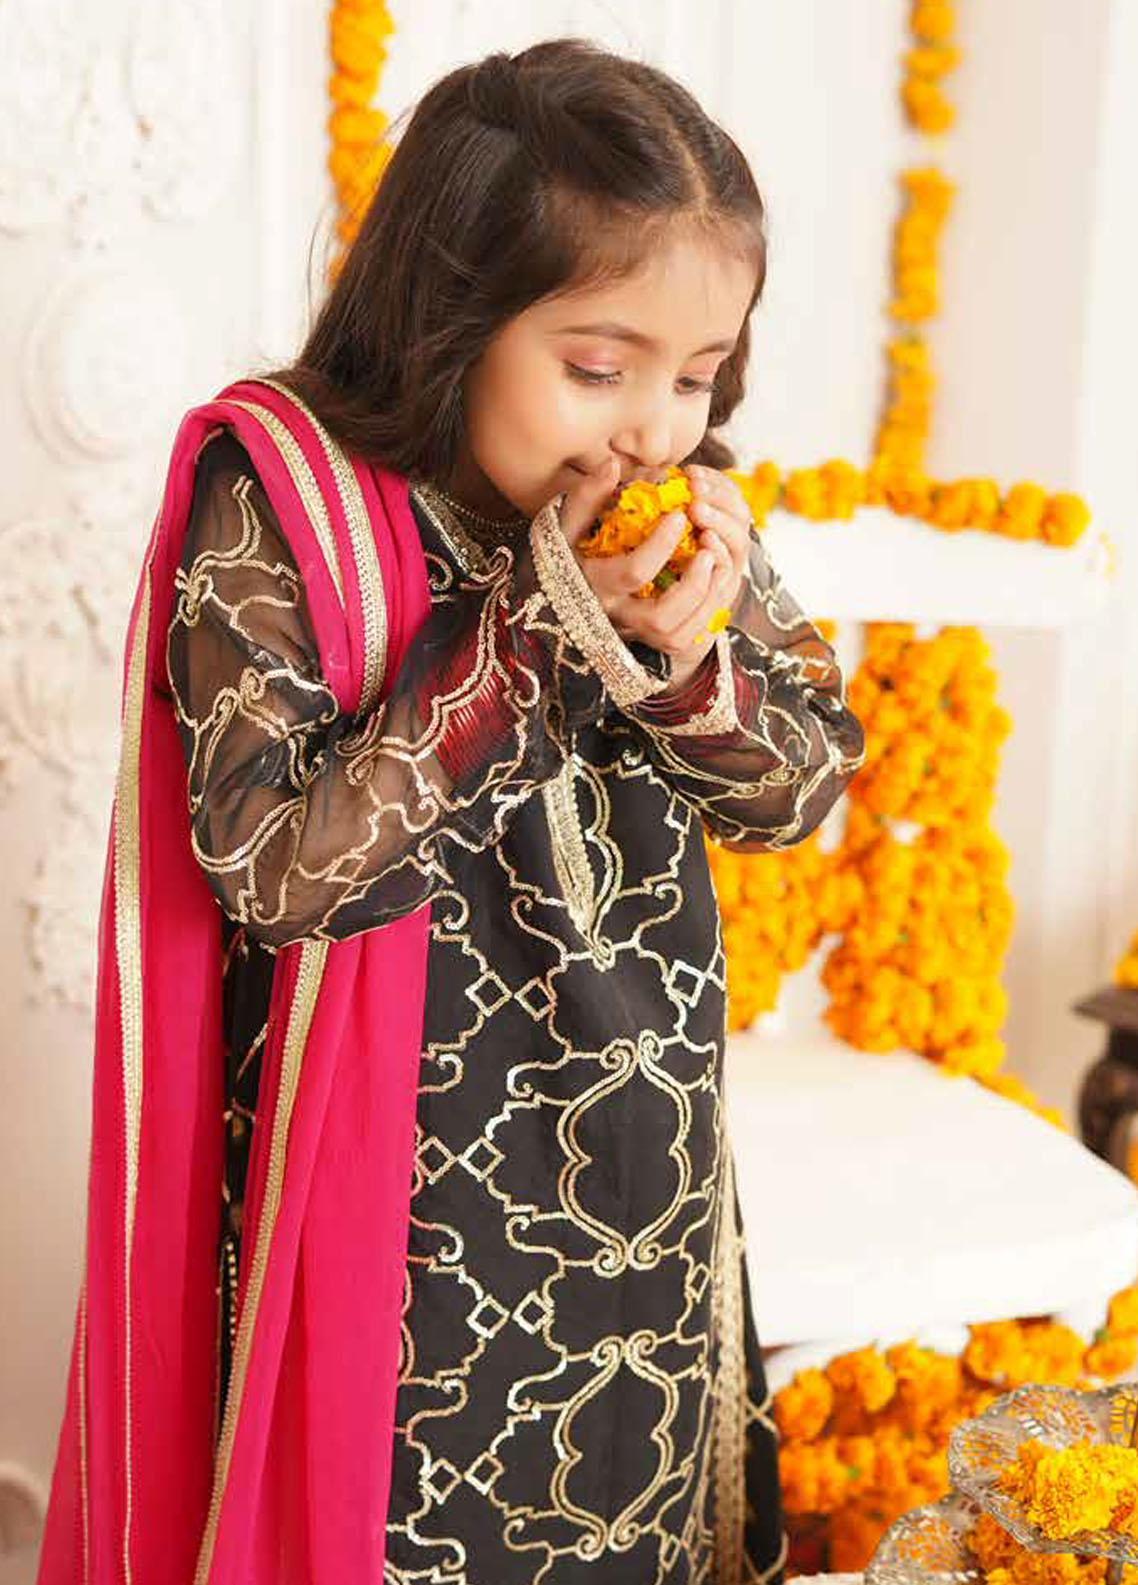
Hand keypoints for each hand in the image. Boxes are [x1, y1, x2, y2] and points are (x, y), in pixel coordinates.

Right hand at [554, 457, 739, 664]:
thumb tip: (612, 466)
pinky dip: (706, 616)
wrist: (560, 595)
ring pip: (677, 635)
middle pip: (660, 618)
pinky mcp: (650, 643)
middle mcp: (614, 617)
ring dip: (706, 600)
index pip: (633, 572)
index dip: (660, 545)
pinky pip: (685, 642)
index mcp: (593, 586)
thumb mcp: (568, 523)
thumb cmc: (567, 550)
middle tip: (707, 548)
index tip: (679, 515)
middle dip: (692, 585)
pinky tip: (714, 583)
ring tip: (717, 561)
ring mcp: (634, 634)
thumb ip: (587, 496)